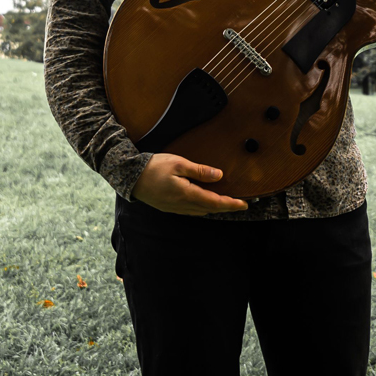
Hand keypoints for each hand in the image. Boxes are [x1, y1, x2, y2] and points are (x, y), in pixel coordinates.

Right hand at [130, 153, 249, 215]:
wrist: (131, 177)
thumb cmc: (154, 167)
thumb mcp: (179, 163)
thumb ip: (200, 171)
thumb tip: (219, 176)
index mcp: (187, 194)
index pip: (214, 202)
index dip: (230, 204)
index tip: (244, 204)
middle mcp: (182, 205)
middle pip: (209, 209)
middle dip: (226, 207)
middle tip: (240, 205)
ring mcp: (175, 208)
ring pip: (200, 212)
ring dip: (214, 209)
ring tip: (226, 203)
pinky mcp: (169, 207)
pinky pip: (191, 211)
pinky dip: (202, 208)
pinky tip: (204, 204)